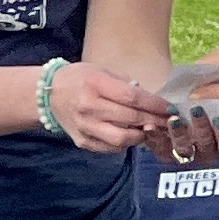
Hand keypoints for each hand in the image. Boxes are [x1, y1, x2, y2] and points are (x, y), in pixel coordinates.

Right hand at [45, 62, 171, 154]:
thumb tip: (149, 99)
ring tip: (148, 129)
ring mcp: (85, 127)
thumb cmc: (79, 79)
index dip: (154, 105)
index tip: (170, 108)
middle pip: (130, 119)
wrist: (49, 95)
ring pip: (121, 139)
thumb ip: (125, 85)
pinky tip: (130, 136)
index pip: (132, 97)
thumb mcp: (102, 71)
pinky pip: (110, 148)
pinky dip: (124, 144)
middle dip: (154, 121)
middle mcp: (89, 108)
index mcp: (96, 85)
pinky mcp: (83, 142)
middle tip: (169, 122)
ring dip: (140, 136)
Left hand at [139, 85, 218, 168]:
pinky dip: (154, 138)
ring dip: (179, 134)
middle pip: (205, 147)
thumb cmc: (199, 99)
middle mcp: (201, 152)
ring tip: (173, 118)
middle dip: (201, 129)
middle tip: (196, 111)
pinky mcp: (161, 149)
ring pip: (182, 149)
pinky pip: (158, 148)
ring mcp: (180, 152)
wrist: (169, 93)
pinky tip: (150, 126)